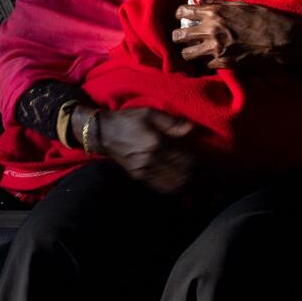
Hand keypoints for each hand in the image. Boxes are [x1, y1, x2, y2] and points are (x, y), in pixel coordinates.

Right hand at [73, 105, 197, 193]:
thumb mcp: (150, 113)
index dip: (195, 160)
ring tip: (186, 174)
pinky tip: (175, 181)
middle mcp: (151, 160)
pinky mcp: (139, 177)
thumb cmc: (128, 120)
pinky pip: (160, 187)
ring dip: (183, 181)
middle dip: (191, 172)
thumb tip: (191, 129)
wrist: (103, 134)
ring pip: (172, 184)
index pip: (184, 158)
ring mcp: (144, 171)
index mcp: (156, 143)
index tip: (198, 156)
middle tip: (194, 167)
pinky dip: (171, 186)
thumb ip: (171, 122)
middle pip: (181, 174)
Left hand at [172, 0, 301, 73]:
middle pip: (180, 36)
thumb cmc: (264, 18)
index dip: (180, 15)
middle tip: (183, 38)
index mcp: (215, 12)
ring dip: (189, 52)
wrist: (281, 39)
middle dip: (178, 37)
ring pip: (187, 54)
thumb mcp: (240, 5)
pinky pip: (204, 65)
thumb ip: (216, 3)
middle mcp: (211, 30)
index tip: (182, 17)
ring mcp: (216, 48)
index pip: (184, 12)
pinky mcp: (223, 63)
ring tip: (194, 51)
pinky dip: (206, 63)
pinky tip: (212, 60)